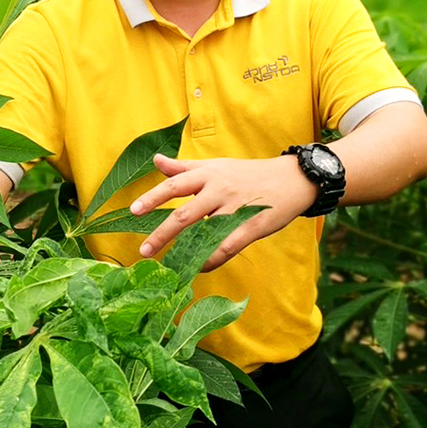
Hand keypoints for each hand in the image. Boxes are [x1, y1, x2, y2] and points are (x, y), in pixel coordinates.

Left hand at [130, 153, 316, 271]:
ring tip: (168, 266)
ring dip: (185, 251)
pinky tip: (199, 267)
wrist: (293, 179)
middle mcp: (219, 190)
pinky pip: (228, 247)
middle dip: (162, 234)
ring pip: (205, 233)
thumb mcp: (216, 166)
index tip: (133, 210)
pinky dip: (211, 259)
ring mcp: (236, 209)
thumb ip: (184, 167)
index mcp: (208, 174)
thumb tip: (156, 160)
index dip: (153, 197)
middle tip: (143, 251)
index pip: (174, 185)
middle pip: (185, 214)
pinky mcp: (252, 226)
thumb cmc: (248, 174)